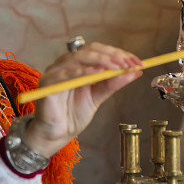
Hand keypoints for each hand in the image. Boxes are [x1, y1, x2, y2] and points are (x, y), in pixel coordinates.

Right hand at [22, 42, 142, 157]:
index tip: (136, 61)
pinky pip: (66, 74)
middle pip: (89, 50)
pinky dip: (82, 71)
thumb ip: (114, 83)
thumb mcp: (99, 96)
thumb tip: (135, 71)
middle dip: (112, 55)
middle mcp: (66, 64)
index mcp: (77, 64)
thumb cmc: (74, 114)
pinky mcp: (47, 82)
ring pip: (78, 57)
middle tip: (128, 63)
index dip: (118, 53)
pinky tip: (97, 72)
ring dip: (100, 60)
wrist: (57, 133)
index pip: (98, 50)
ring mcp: (55, 71)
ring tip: (116, 67)